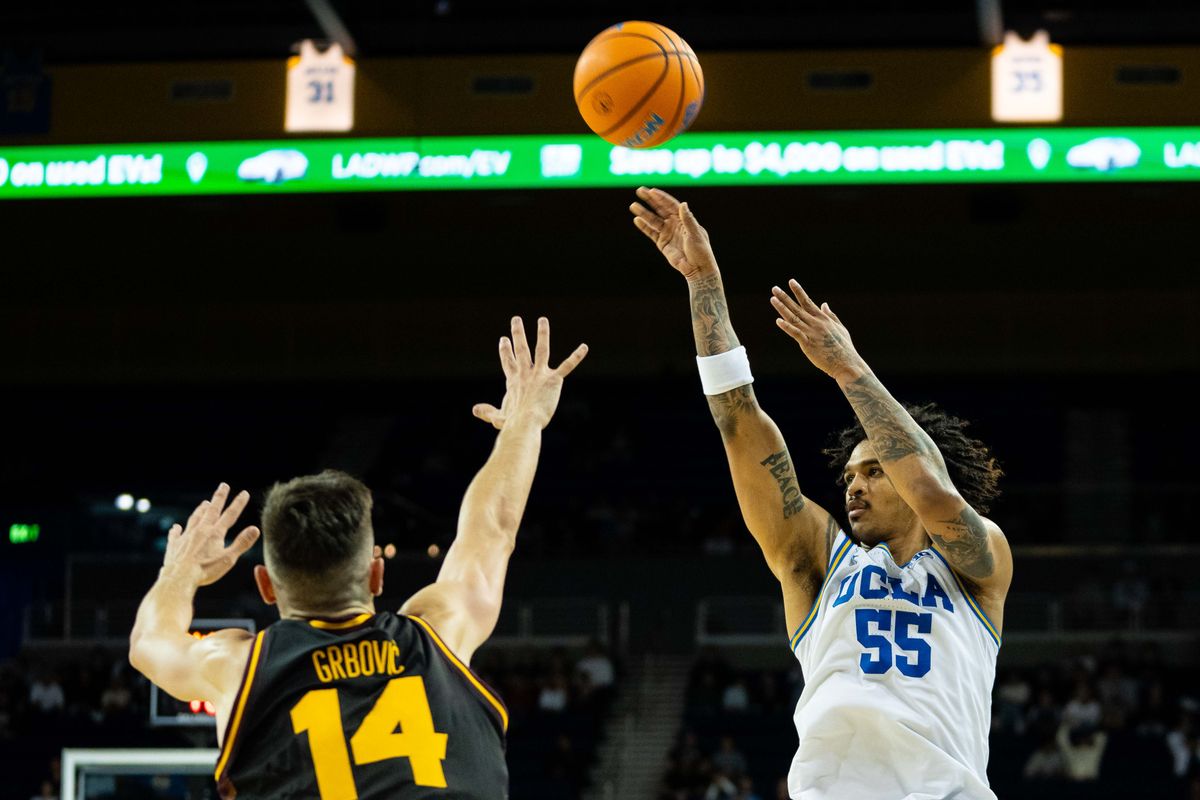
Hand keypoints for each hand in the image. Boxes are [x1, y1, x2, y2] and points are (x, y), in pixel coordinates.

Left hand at [164, 483, 260, 586]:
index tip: (244, 493)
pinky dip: (177, 530)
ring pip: (195, 518)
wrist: (179, 578)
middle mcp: (200, 531)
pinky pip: (176, 534)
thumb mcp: (228, 559)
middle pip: (212, 510)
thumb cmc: (206, 571)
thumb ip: (242, 543)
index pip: (230, 515)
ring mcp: (186, 537)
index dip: (238, 503)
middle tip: (223, 485)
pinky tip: (176, 527)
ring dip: (201, 510)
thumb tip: (255, 528)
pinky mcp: (174, 545)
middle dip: (219, 497)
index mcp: (215, 533)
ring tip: (205, 503)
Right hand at [472, 316, 587, 430]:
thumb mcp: (496, 417)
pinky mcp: (554, 380)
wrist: (524, 423)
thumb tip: (474, 409)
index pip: (508, 362)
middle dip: (518, 334)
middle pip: (521, 349)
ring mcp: (540, 375)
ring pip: (541, 349)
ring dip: (542, 333)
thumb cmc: (511, 423)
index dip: (505, 351)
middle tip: (516, 319)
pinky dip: (577, 356)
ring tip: (542, 320)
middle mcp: (525, 373)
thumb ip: (487, 412)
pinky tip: (584, 347)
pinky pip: (567, 366)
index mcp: (513, 381)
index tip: (503, 339)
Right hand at [629, 187, 717, 280]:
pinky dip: (644, 226)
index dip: (661, 198)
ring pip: (653, 220)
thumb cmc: (700, 250)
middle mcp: (675, 223)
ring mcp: (667, 233)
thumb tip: (683, 204)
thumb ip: (688, 219)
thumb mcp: (695, 233)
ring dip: (643, 212)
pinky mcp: (662, 243)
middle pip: (660, 208)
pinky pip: (651, 232)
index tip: (651, 191)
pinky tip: (636, 219)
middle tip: (639, 190)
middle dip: (650, 199)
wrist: (697, 268)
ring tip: (633, 206)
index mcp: (684, 219)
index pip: (670, 205)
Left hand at [771, 280, 866, 382]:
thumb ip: (831, 315)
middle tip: (775, 288)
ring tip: (773, 299)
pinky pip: (796, 334)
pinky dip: (787, 327)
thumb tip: (824, 304)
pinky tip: (778, 321)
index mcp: (823, 319)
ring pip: (794, 318)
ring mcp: (811, 333)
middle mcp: (816, 323)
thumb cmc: (844, 348)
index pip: (807, 301)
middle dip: (785, 297)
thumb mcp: (840, 328)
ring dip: (782, 308)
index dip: (798, 291)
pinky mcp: (808, 344)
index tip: (791, 282)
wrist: (846, 363)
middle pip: (797, 308)